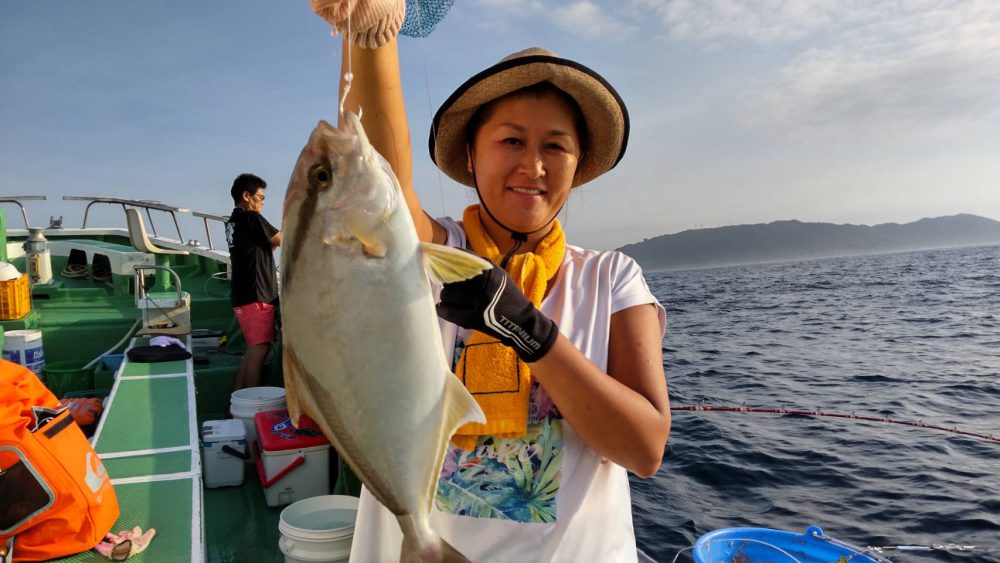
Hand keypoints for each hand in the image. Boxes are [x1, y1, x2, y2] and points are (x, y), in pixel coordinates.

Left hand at [436, 264, 558, 362]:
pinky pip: (448, 311)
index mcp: (490, 271)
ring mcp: (478, 302)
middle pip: (450, 279)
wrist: (521, 321)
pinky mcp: (474, 319)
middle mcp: (484, 285)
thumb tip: (451, 256)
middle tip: (452, 288)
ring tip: (450, 299)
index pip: (459, 261)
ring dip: (446, 297)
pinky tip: (443, 308)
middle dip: (448, 284)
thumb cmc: (507, 295)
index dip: (447, 264)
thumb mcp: (498, 274)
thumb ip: (477, 265)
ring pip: (446, 295)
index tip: (443, 266)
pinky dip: (443, 309)